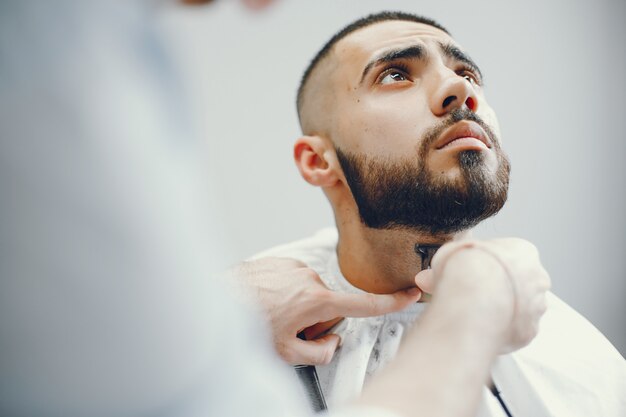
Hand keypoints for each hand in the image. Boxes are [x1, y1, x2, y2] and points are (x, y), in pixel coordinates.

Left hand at [230, 257, 420, 364]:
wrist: (216, 300)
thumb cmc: (246, 325)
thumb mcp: (287, 353)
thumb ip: (320, 353)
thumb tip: (331, 343)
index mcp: (316, 300)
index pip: (364, 303)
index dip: (392, 301)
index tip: (411, 293)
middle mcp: (309, 278)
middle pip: (329, 305)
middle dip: (315, 320)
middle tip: (290, 331)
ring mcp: (294, 267)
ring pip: (310, 293)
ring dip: (298, 307)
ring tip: (272, 315)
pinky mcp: (281, 261)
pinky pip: (294, 280)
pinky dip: (285, 294)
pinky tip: (266, 303)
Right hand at [415, 238, 550, 352]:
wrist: (473, 300)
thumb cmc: (465, 270)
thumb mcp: (447, 254)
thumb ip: (445, 264)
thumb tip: (429, 277)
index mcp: (523, 251)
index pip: (508, 257)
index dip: (486, 267)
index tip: (470, 274)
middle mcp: (537, 278)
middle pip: (518, 284)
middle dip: (496, 290)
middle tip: (469, 296)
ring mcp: (536, 307)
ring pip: (519, 309)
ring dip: (500, 311)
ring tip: (472, 314)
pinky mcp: (528, 332)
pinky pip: (514, 331)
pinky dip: (499, 330)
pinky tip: (480, 328)